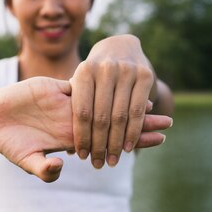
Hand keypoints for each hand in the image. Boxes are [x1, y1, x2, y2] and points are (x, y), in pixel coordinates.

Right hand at [0, 75, 170, 181]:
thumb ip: (42, 167)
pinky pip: (82, 83)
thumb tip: (61, 167)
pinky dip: (101, 83)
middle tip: (168, 123)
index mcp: (69, 138)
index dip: (132, 140)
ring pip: (103, 99)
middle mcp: (73, 120)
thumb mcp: (24, 159)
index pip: (108, 139)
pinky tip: (121, 80)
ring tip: (153, 100)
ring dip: (126, 100)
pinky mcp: (56, 86)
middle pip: (113, 120)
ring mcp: (66, 102)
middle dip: (140, 122)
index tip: (158, 141)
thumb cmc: (7, 141)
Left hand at [69, 35, 163, 168]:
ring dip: (117, 143)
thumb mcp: (80, 84)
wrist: (120, 46)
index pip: (82, 112)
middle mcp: (106, 70)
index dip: (82, 136)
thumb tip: (66, 149)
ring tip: (112, 161)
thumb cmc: (94, 74)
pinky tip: (128, 147)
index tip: (81, 156)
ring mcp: (127, 71)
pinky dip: (134, 132)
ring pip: (121, 117)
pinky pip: (138, 111)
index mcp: (84, 72)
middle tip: (98, 164)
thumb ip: (74, 109)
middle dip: (99, 144)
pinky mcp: (145, 76)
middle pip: (102, 117)